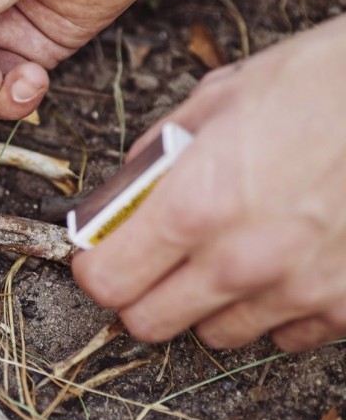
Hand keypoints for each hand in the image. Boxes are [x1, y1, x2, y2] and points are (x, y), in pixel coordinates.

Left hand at [73, 15, 345, 351]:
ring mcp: (297, 291)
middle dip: (141, 294)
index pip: (106, 281)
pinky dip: (276, 310)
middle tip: (156, 262)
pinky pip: (286, 335)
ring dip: (210, 304)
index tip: (102, 254)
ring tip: (232, 254)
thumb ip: (158, 155)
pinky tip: (286, 265)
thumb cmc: (323, 84)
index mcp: (193, 205)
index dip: (96, 268)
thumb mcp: (220, 97)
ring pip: (217, 335)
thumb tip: (123, 191)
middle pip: (149, 323)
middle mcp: (239, 261)